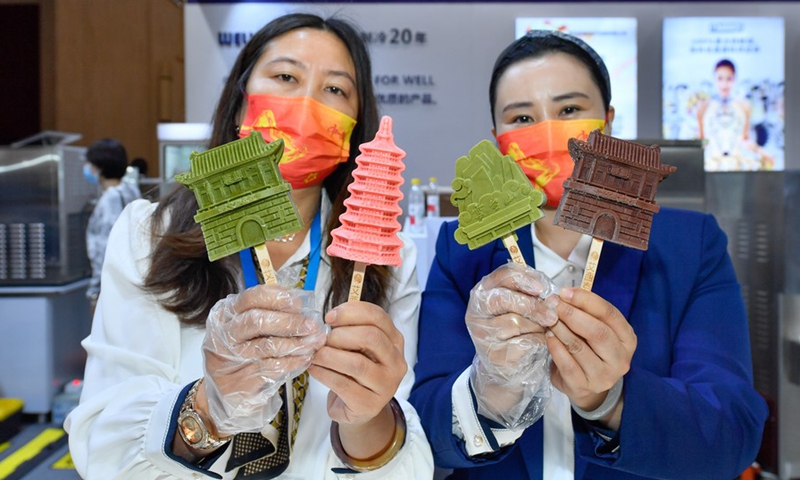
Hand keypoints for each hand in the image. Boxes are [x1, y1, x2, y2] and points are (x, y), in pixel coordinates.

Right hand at [202, 284, 326, 435]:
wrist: (227, 391)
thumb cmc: (243, 351)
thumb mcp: (248, 328)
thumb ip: (269, 312)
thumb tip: (301, 303)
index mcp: (226, 314)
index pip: (251, 298)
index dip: (277, 298)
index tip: (299, 303)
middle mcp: (224, 334)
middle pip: (257, 321)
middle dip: (289, 322)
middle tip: (311, 325)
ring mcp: (230, 358)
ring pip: (267, 346)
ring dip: (295, 343)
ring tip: (313, 342)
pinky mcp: (240, 378)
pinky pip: (272, 367)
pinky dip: (292, 362)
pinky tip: (305, 358)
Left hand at [308, 301, 405, 459]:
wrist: (358, 410)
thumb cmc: (356, 372)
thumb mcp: (359, 348)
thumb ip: (352, 331)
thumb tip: (330, 319)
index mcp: (395, 341)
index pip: (378, 317)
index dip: (351, 312)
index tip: (329, 317)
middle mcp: (396, 362)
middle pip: (371, 337)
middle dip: (340, 335)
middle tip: (323, 341)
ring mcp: (386, 385)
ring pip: (357, 363)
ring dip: (329, 356)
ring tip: (315, 355)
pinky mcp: (369, 404)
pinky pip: (343, 384)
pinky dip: (324, 373)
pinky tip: (314, 369)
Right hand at [465, 262, 558, 428]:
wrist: (504, 370)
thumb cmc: (514, 333)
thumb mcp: (516, 308)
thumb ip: (528, 295)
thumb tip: (551, 295)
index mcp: (482, 293)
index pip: (502, 276)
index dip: (524, 279)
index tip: (542, 289)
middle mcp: (476, 312)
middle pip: (505, 300)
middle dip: (533, 306)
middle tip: (552, 315)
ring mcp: (483, 335)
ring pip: (516, 323)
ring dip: (538, 327)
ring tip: (545, 331)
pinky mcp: (495, 355)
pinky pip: (524, 343)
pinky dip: (538, 344)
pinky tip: (541, 345)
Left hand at [546, 287, 636, 426]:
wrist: (586, 386)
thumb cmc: (590, 350)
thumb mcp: (594, 329)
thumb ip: (585, 313)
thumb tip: (563, 296)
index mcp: (627, 338)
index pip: (609, 314)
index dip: (586, 300)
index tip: (565, 292)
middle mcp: (621, 358)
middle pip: (597, 331)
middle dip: (571, 314)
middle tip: (553, 305)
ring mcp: (604, 376)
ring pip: (579, 347)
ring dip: (560, 329)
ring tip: (548, 319)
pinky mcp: (585, 386)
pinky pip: (567, 364)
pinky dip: (555, 347)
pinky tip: (548, 337)